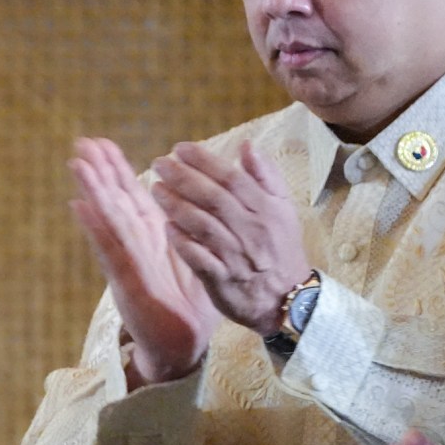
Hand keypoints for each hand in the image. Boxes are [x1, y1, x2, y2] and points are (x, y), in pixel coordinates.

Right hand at [68, 137, 217, 384]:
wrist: (182, 345)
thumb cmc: (188, 304)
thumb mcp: (192, 256)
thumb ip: (186, 228)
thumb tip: (185, 200)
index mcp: (151, 236)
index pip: (131, 195)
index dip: (116, 168)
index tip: (102, 142)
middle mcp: (134, 245)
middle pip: (114, 200)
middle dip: (99, 171)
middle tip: (81, 142)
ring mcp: (127, 262)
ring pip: (108, 219)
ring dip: (92, 190)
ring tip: (77, 164)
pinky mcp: (126, 282)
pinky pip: (110, 250)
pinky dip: (96, 227)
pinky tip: (81, 207)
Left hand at [149, 140, 311, 334]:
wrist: (288, 298)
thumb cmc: (279, 247)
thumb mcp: (283, 209)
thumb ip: (265, 177)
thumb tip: (247, 146)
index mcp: (266, 209)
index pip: (232, 178)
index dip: (205, 161)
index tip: (180, 148)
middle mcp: (251, 230)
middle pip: (214, 198)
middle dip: (184, 178)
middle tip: (159, 163)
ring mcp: (236, 256)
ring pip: (203, 226)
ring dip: (176, 206)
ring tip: (155, 189)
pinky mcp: (222, 280)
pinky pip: (199, 258)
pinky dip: (183, 242)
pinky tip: (166, 226)